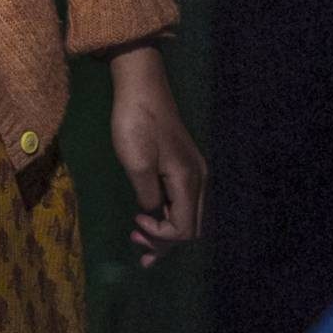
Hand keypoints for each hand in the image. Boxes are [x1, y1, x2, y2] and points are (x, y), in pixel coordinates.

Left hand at [107, 44, 206, 267]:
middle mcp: (198, 180)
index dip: (160, 236)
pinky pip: (182, 202)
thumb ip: (148, 196)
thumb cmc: (136, 123)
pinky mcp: (184, 166)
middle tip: (136, 246)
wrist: (141, 87)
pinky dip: (168, 216)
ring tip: (140, 240)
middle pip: (191, 227)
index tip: (135, 223)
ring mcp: (193, 172)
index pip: (184, 229)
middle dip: (166, 242)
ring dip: (167, 232)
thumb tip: (154, 215)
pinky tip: (150, 219)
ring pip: (188, 215)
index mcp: (189, 181)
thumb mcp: (137, 163)